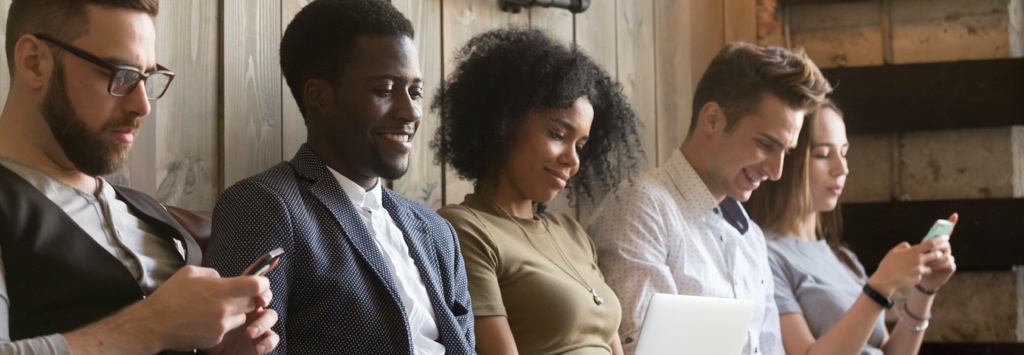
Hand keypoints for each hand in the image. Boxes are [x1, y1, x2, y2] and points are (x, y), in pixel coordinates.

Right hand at [138, 266, 270, 350]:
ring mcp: (221, 326)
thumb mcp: (190, 273)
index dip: (262, 283)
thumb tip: (224, 279)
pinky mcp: (216, 339)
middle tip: (234, 295)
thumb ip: (213, 274)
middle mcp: (224, 309)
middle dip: (247, 298)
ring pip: (242, 318)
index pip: (256, 286)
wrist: (153, 324)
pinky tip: (205, 321)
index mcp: (220, 290)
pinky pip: (227, 329)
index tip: (259, 282)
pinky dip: (222, 325)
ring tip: (214, 309)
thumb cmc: (170, 296)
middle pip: (252, 303)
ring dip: (234, 313)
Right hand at [868, 239, 943, 295]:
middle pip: (936, 255)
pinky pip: (921, 275)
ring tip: (916, 266)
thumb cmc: (888, 264)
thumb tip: (910, 246)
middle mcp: (919, 261)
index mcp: (913, 252)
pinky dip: (918, 274)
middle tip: (936, 253)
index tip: (946, 237)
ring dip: (927, 265)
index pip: (931, 243)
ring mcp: (920, 271)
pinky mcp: (918, 279)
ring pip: (930, 266)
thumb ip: (904, 246)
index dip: (940, 239)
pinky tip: (908, 274)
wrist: (885, 281)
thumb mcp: (894, 251)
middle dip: (938, 253)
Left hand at [918, 214, 957, 291]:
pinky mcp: (951, 267)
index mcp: (935, 244)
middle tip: (926, 253)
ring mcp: (948, 257)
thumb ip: (918, 247)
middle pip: (945, 243)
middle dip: (936, 247)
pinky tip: (932, 269)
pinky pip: (948, 262)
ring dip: (936, 258)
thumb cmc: (915, 266)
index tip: (954, 215)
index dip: (950, 224)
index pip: (944, 232)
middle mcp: (944, 249)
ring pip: (946, 253)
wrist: (918, 281)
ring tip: (926, 264)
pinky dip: (940, 265)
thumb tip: (921, 241)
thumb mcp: (913, 256)